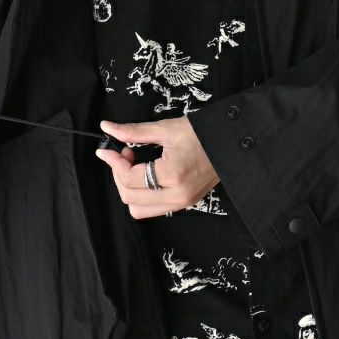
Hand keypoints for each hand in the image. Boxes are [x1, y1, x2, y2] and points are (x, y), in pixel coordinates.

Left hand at [93, 115, 219, 219]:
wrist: (230, 143)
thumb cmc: (203, 133)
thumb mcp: (165, 128)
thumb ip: (133, 131)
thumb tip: (107, 128)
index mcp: (172, 174)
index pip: (129, 178)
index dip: (113, 162)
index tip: (108, 149)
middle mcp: (177, 195)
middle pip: (129, 197)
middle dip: (119, 175)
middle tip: (125, 154)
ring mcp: (182, 203)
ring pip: (138, 210)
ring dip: (129, 189)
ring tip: (135, 167)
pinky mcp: (185, 204)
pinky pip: (153, 209)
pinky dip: (142, 195)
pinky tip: (146, 175)